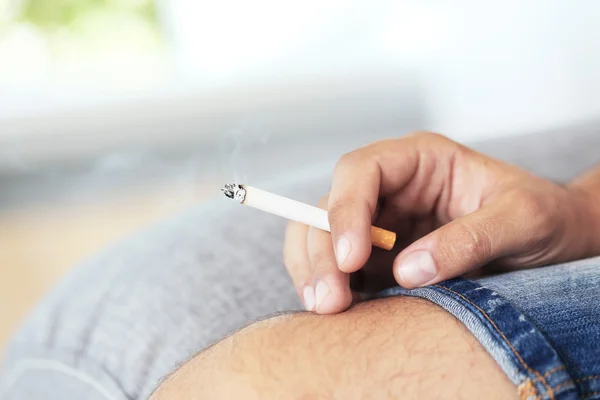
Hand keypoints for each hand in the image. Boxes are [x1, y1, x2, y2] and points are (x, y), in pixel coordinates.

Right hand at [284, 132, 598, 313]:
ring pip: (322, 237)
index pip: (361, 171)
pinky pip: (341, 270)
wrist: (558, 242)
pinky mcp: (381, 260)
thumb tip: (407, 270)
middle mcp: (392, 190)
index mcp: (420, 160)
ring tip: (326, 308)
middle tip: (328, 298)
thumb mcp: (523, 219)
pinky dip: (331, 288)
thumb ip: (470, 239)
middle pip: (329, 207)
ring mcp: (382, 225)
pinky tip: (336, 311)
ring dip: (316, 271)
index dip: (346, 210)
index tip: (352, 258)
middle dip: (322, 251)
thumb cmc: (545, 217)